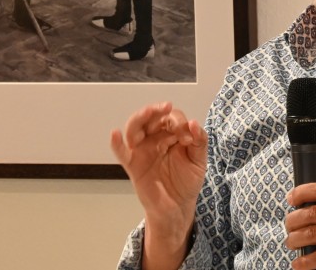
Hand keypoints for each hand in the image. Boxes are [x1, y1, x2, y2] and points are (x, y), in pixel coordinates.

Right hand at [111, 102, 207, 269]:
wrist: (178, 207)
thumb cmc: (187, 182)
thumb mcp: (199, 160)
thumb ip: (200, 141)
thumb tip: (194, 123)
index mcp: (171, 135)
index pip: (171, 118)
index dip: (180, 123)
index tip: (188, 138)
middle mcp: (155, 139)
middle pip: (151, 118)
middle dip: (158, 111)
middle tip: (166, 108)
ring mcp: (142, 150)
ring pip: (135, 128)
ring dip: (140, 118)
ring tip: (147, 112)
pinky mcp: (133, 165)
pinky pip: (121, 153)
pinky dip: (116, 143)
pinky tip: (115, 134)